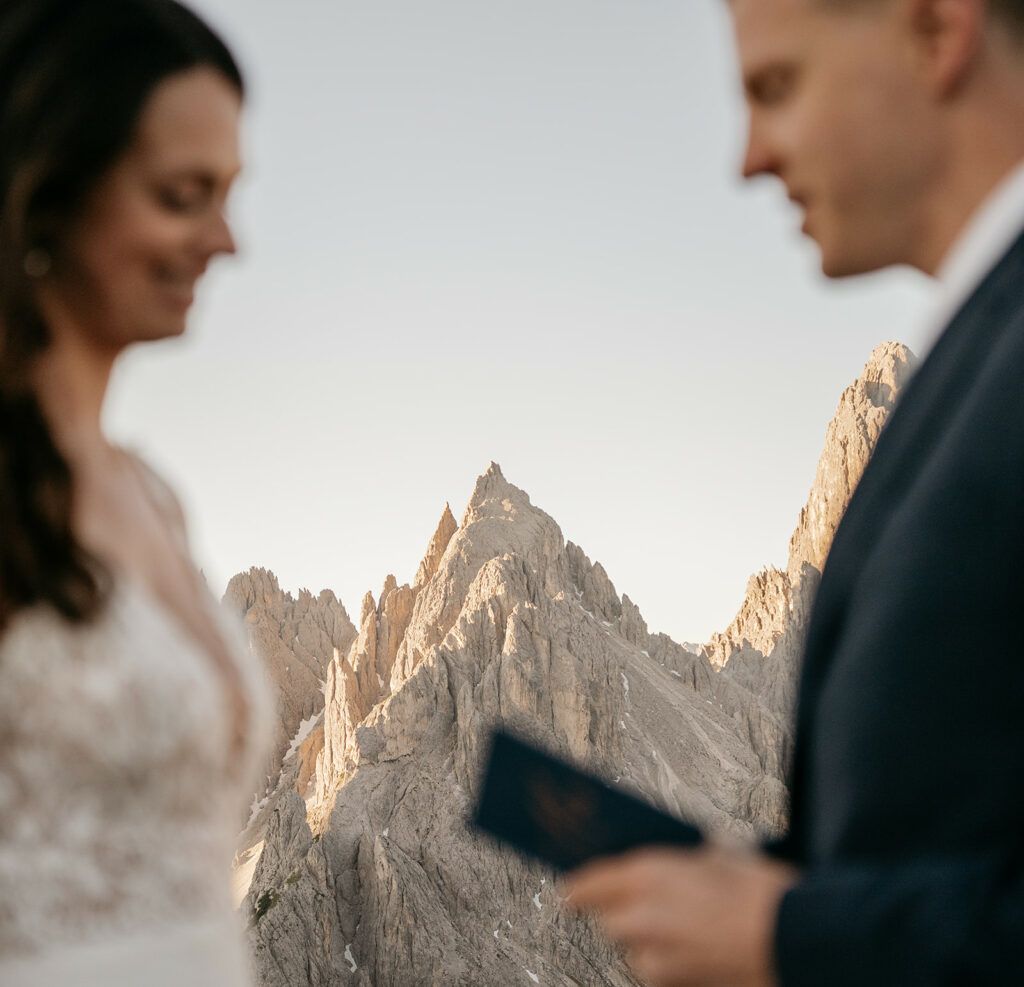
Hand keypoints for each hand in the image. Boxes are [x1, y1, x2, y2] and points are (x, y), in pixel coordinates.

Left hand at [562, 843, 797, 986]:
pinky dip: (667, 964)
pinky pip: (657, 972)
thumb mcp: (719, 854)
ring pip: (632, 952)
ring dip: (645, 943)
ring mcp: (657, 958)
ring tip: (683, 931)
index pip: (591, 882)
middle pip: (608, 922)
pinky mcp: (675, 986)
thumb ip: (684, 861)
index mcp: (648, 874)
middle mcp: (642, 917)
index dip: (579, 887)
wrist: (796, 939)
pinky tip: (695, 951)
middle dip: (620, 915)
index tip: (571, 890)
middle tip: (645, 906)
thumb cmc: (762, 890)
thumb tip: (674, 864)